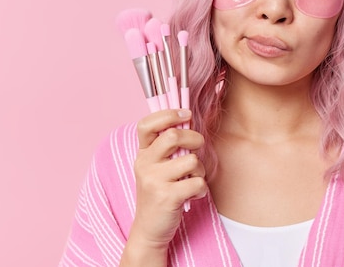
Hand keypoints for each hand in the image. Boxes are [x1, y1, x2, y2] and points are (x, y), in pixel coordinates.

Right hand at [129, 109, 207, 248]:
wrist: (149, 230)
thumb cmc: (159, 193)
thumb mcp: (155, 167)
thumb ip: (166, 147)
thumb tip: (189, 121)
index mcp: (142, 154)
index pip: (146, 124)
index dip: (168, 114)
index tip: (185, 115)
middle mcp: (144, 164)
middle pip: (173, 136)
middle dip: (194, 138)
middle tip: (198, 146)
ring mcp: (154, 181)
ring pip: (191, 160)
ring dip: (200, 169)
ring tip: (192, 179)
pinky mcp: (167, 197)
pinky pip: (197, 182)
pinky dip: (201, 189)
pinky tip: (193, 194)